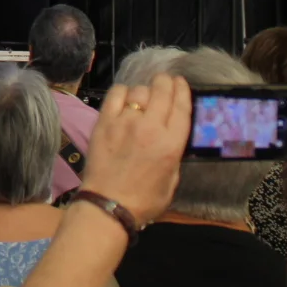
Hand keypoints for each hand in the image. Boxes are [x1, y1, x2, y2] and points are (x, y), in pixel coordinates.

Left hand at [76, 74, 190, 225]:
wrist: (108, 205)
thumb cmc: (144, 200)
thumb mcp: (172, 180)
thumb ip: (173, 154)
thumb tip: (169, 136)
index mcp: (171, 144)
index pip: (181, 107)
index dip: (182, 90)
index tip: (180, 81)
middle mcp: (150, 127)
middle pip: (161, 91)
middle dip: (165, 82)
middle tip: (164, 81)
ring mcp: (125, 122)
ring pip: (139, 90)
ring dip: (144, 91)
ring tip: (143, 97)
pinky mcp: (104, 122)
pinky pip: (115, 95)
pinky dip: (122, 92)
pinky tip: (124, 98)